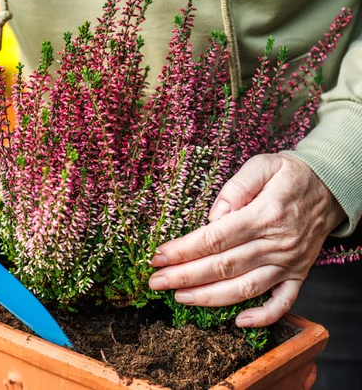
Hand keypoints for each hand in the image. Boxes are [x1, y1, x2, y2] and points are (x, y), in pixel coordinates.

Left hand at [148, 153, 345, 327]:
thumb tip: (214, 216)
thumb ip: (237, 187)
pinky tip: (238, 322)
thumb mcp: (263, 165)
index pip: (216, 238)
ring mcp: (289, 263)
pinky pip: (283, 302)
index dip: (184, 250)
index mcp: (265, 215)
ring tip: (179, 297)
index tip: (158, 256)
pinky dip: (263, 316)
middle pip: (224, 266)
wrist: (332, 188)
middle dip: (184, 277)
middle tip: (155, 282)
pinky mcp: (298, 274)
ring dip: (209, 297)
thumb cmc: (290, 175)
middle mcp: (277, 243)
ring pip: (246, 288)